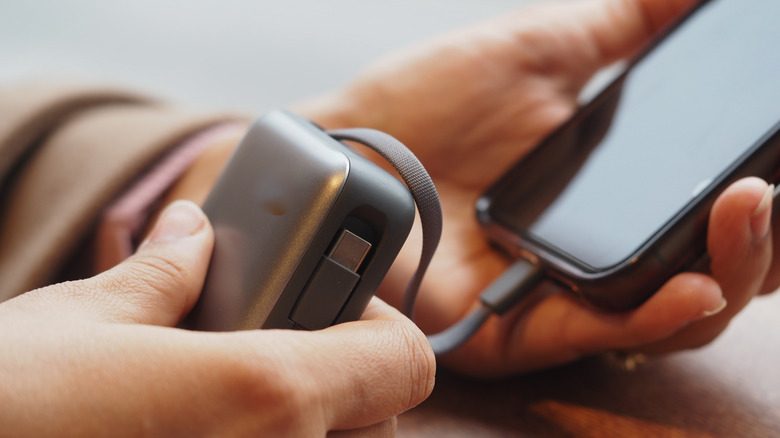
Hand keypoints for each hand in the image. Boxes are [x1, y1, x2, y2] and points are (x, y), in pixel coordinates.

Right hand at [0, 201, 433, 436]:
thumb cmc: (4, 408)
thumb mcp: (84, 320)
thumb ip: (165, 272)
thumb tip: (192, 230)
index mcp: (266, 398)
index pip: (405, 360)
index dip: (376, 324)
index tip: (329, 307)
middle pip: (375, 420)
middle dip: (335, 379)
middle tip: (266, 351)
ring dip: (298, 423)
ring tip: (220, 400)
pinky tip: (195, 432)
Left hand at [296, 0, 777, 375]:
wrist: (351, 141)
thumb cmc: (429, 101)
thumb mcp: (538, 49)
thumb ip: (622, 27)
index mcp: (607, 195)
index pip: (704, 211)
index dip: (753, 198)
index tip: (775, 161)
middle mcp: (593, 252)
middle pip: (705, 269)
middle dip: (758, 240)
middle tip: (772, 192)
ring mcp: (557, 294)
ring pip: (670, 316)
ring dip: (728, 274)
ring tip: (754, 216)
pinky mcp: (513, 330)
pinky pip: (596, 334)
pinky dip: (653, 315)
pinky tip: (692, 284)